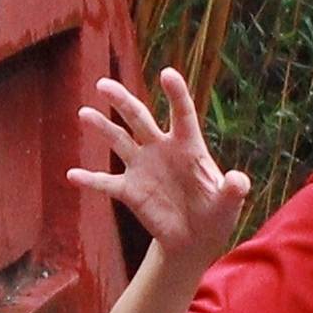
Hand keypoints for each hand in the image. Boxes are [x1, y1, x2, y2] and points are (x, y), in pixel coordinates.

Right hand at [70, 67, 253, 269]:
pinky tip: (73, 175)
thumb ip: (233, 190)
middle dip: (123, 101)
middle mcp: (161, 149)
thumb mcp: (229, 204)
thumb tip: (239, 180)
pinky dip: (90, 180)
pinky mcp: (129, 190)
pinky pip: (106, 182)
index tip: (167, 73)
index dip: (176, 94)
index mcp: (188, 146)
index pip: (182, 114)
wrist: (194, 239)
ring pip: (119, 140)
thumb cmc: (216, 214)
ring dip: (102, 128)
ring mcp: (142, 167)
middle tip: (104, 84)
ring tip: (84, 113)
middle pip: (139, 118)